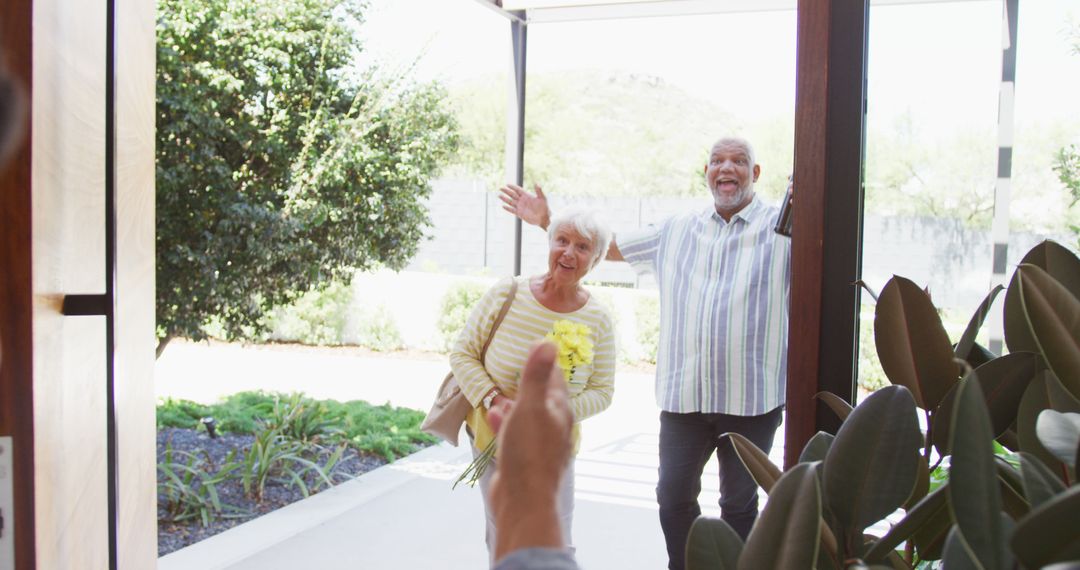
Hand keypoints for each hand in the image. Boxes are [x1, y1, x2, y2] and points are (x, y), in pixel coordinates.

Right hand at [487, 341, 571, 559]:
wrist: (523, 500)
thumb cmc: (529, 451)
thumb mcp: (531, 407)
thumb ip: (536, 375)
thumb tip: (548, 343)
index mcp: (559, 410)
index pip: (555, 377)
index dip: (543, 361)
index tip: (531, 345)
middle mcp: (554, 426)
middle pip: (542, 397)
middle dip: (527, 383)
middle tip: (512, 367)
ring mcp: (540, 444)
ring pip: (528, 416)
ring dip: (514, 403)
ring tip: (498, 393)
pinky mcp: (525, 459)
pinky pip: (516, 433)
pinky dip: (506, 421)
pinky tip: (494, 416)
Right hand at [499, 183, 550, 229]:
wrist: (544, 218)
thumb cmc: (545, 208)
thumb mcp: (542, 198)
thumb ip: (539, 191)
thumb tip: (536, 183)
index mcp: (527, 196)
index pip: (518, 190)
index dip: (512, 187)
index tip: (507, 184)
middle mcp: (522, 201)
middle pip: (512, 195)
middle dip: (506, 191)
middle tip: (500, 188)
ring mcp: (520, 207)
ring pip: (511, 202)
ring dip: (505, 199)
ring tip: (499, 195)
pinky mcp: (520, 213)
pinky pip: (512, 210)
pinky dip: (508, 208)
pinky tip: (503, 206)